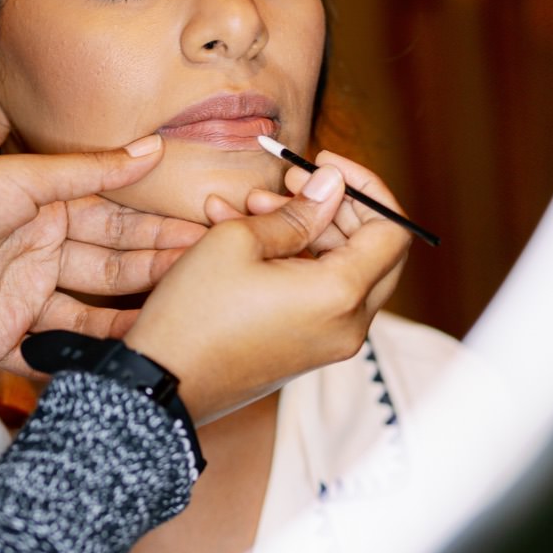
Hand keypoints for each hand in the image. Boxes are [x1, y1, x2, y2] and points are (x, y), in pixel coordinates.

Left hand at [0, 138, 205, 374]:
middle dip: (156, 272)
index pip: (114, 223)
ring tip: (173, 323)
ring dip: (130, 319)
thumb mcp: (25, 178)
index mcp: (43, 211)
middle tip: (204, 277)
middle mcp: (36, 254)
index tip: (204, 236)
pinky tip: (122, 361)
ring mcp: (19, 298)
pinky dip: (80, 362)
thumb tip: (152, 148)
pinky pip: (48, 355)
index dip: (158, 231)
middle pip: (109, 269)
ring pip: (89, 315)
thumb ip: (92, 170)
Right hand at [125, 154, 411, 422]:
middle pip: (374, 250)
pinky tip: (244, 234)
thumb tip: (334, 184)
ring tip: (247, 206)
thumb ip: (298, 211)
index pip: (393, 230)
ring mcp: (332, 342)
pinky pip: (319, 294)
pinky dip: (294, 261)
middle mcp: (350, 325)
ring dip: (305, 230)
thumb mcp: (238, 241)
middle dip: (334, 207)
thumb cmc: (194, 313)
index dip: (366, 189)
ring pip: (342, 269)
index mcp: (342, 295)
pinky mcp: (310, 349)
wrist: (160, 387)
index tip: (327, 165)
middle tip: (289, 182)